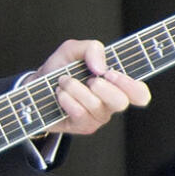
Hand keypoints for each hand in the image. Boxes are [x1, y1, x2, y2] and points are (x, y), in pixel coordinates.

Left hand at [29, 39, 150, 135]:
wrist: (35, 85)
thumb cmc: (60, 68)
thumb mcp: (73, 50)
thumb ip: (91, 49)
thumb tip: (101, 67)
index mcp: (116, 84)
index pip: (139, 93)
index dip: (131, 85)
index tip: (110, 73)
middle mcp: (110, 103)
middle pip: (121, 102)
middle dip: (102, 87)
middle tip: (88, 78)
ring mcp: (97, 117)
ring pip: (96, 106)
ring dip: (76, 88)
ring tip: (64, 81)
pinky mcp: (82, 126)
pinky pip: (80, 113)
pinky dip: (67, 99)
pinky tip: (60, 94)